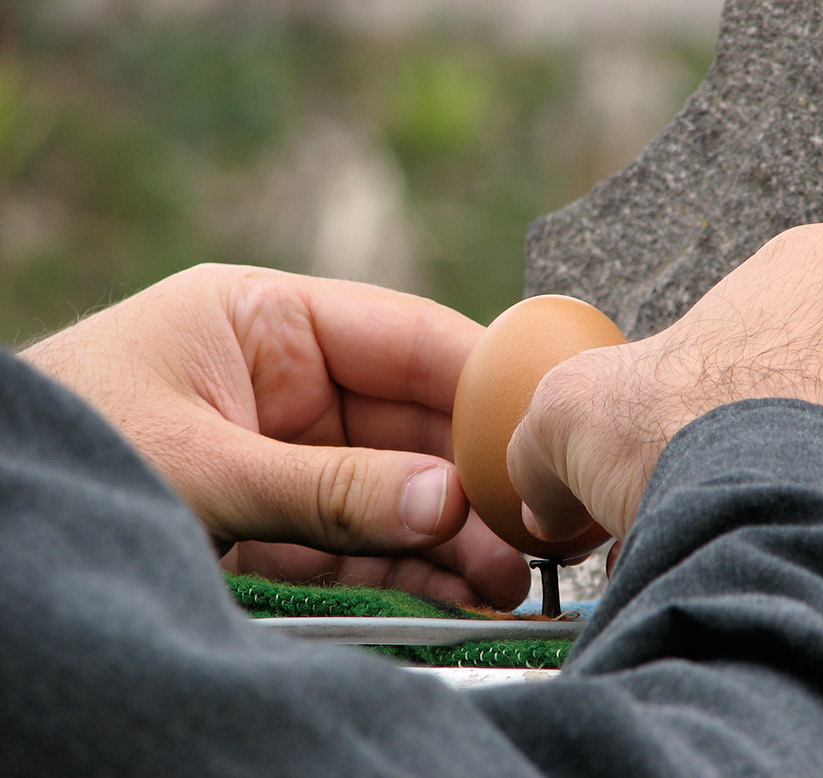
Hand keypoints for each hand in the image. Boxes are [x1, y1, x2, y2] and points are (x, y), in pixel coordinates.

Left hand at [21, 264, 529, 607]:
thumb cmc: (70, 448)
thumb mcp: (198, 463)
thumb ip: (325, 488)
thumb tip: (446, 503)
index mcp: (266, 321)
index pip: (403, 336)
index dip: (478, 378)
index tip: (538, 424)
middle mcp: (289, 383)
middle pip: (411, 422)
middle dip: (468, 478)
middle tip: (524, 528)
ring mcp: (289, 454)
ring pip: (393, 487)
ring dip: (447, 534)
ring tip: (500, 580)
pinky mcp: (279, 521)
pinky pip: (357, 539)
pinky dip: (402, 569)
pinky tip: (446, 595)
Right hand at [509, 224, 822, 542]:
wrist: (771, 523)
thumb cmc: (689, 432)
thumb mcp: (574, 411)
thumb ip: (547, 439)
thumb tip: (539, 494)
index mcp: (821, 265)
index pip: (767, 314)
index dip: (713, 378)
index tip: (686, 424)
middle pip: (817, 376)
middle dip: (765, 427)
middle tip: (716, 473)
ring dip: (806, 474)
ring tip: (747, 516)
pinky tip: (789, 542)